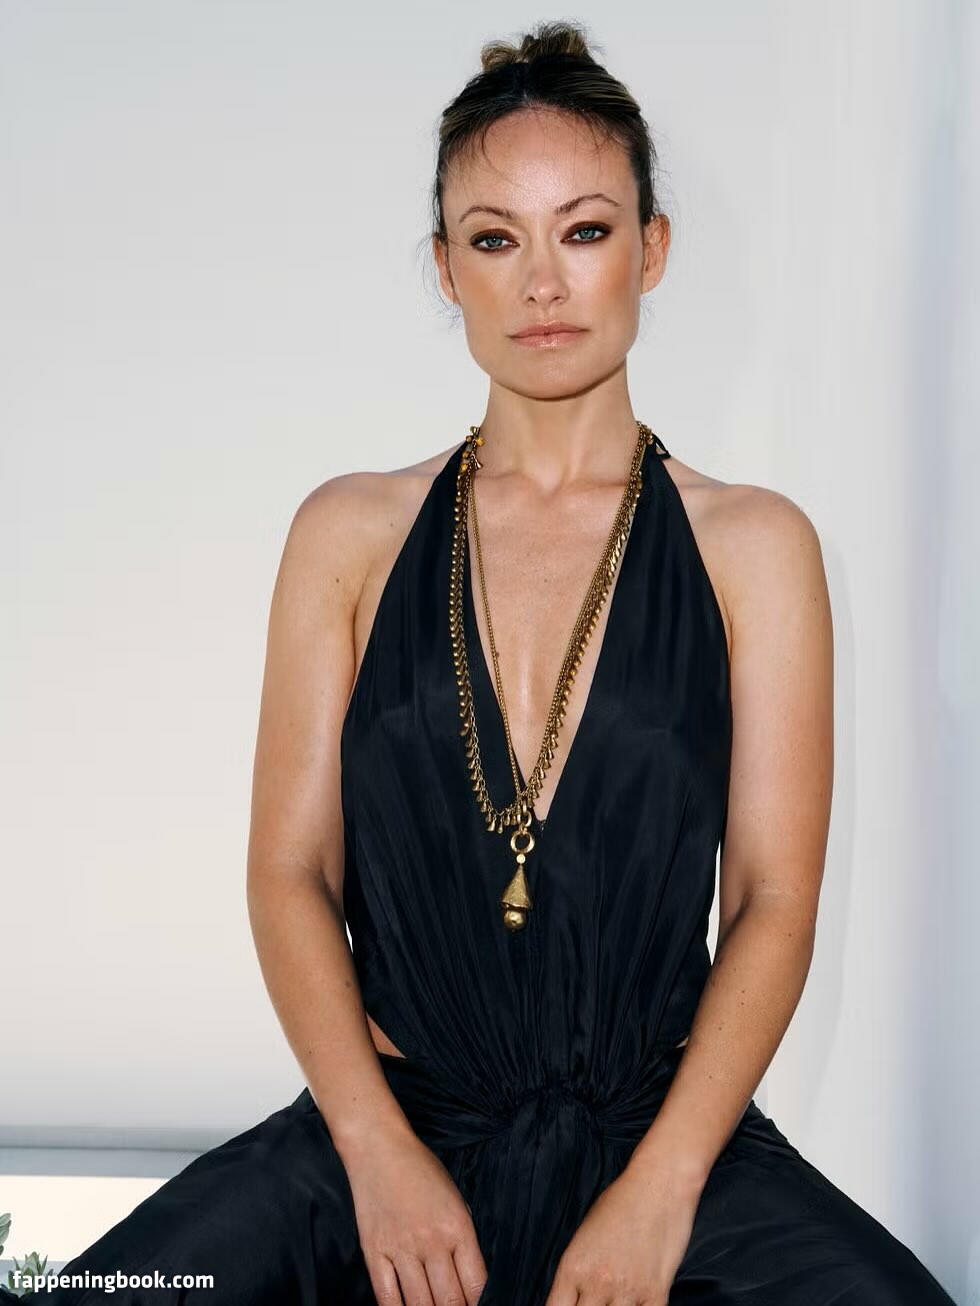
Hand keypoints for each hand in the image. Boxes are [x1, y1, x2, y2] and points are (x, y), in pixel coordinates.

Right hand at [342, 1121, 487, 1305]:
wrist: (379, 1147)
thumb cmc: (421, 1168)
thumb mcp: (455, 1195)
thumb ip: (463, 1236)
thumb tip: (470, 1277)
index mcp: (458, 1226)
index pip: (476, 1284)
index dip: (480, 1305)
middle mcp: (431, 1242)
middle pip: (449, 1301)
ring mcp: (401, 1249)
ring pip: (420, 1305)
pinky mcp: (374, 1252)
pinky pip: (387, 1298)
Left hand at [543, 1154, 702, 1304]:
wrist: (659, 1181)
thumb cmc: (621, 1201)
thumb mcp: (584, 1233)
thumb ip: (576, 1270)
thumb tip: (572, 1298)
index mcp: (573, 1266)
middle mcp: (597, 1282)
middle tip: (597, 1303)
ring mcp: (627, 1290)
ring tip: (617, 1301)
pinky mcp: (656, 1293)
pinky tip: (638, 1305)